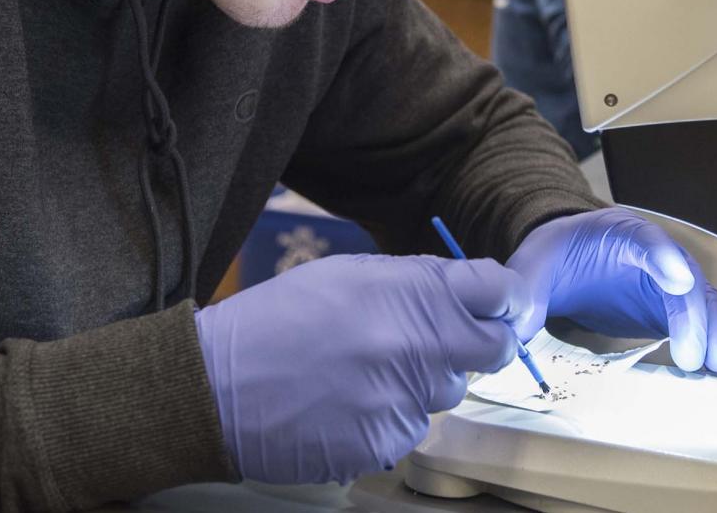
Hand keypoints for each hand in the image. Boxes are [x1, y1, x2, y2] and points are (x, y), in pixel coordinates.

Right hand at [195, 254, 524, 483]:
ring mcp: (404, 399)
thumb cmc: (274, 321)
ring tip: (363, 375)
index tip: (496, 305)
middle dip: (477, 344)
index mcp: (408, 293)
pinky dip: (388, 419)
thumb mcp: (345, 275)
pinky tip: (345, 407)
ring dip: (421, 384)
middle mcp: (417, 345)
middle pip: (493, 348)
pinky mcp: (385, 443)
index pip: (498, 290)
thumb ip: (411, 283)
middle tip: (438, 344)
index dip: (501, 298)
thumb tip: (462, 294)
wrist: (215, 387)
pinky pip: (410, 429)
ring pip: (446, 393)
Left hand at [508, 207, 716, 372]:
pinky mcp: (672, 309)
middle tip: (692, 356)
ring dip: (713, 333)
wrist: (569, 257)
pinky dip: (714, 344)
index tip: (678, 281)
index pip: (645, 240)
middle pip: (684, 279)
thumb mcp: (532, 267)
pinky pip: (700, 324)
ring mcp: (669, 282)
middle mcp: (655, 254)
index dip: (663, 259)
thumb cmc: (555, 255)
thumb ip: (526, 292)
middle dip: (692, 316)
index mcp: (618, 233)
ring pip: (701, 302)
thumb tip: (515, 330)